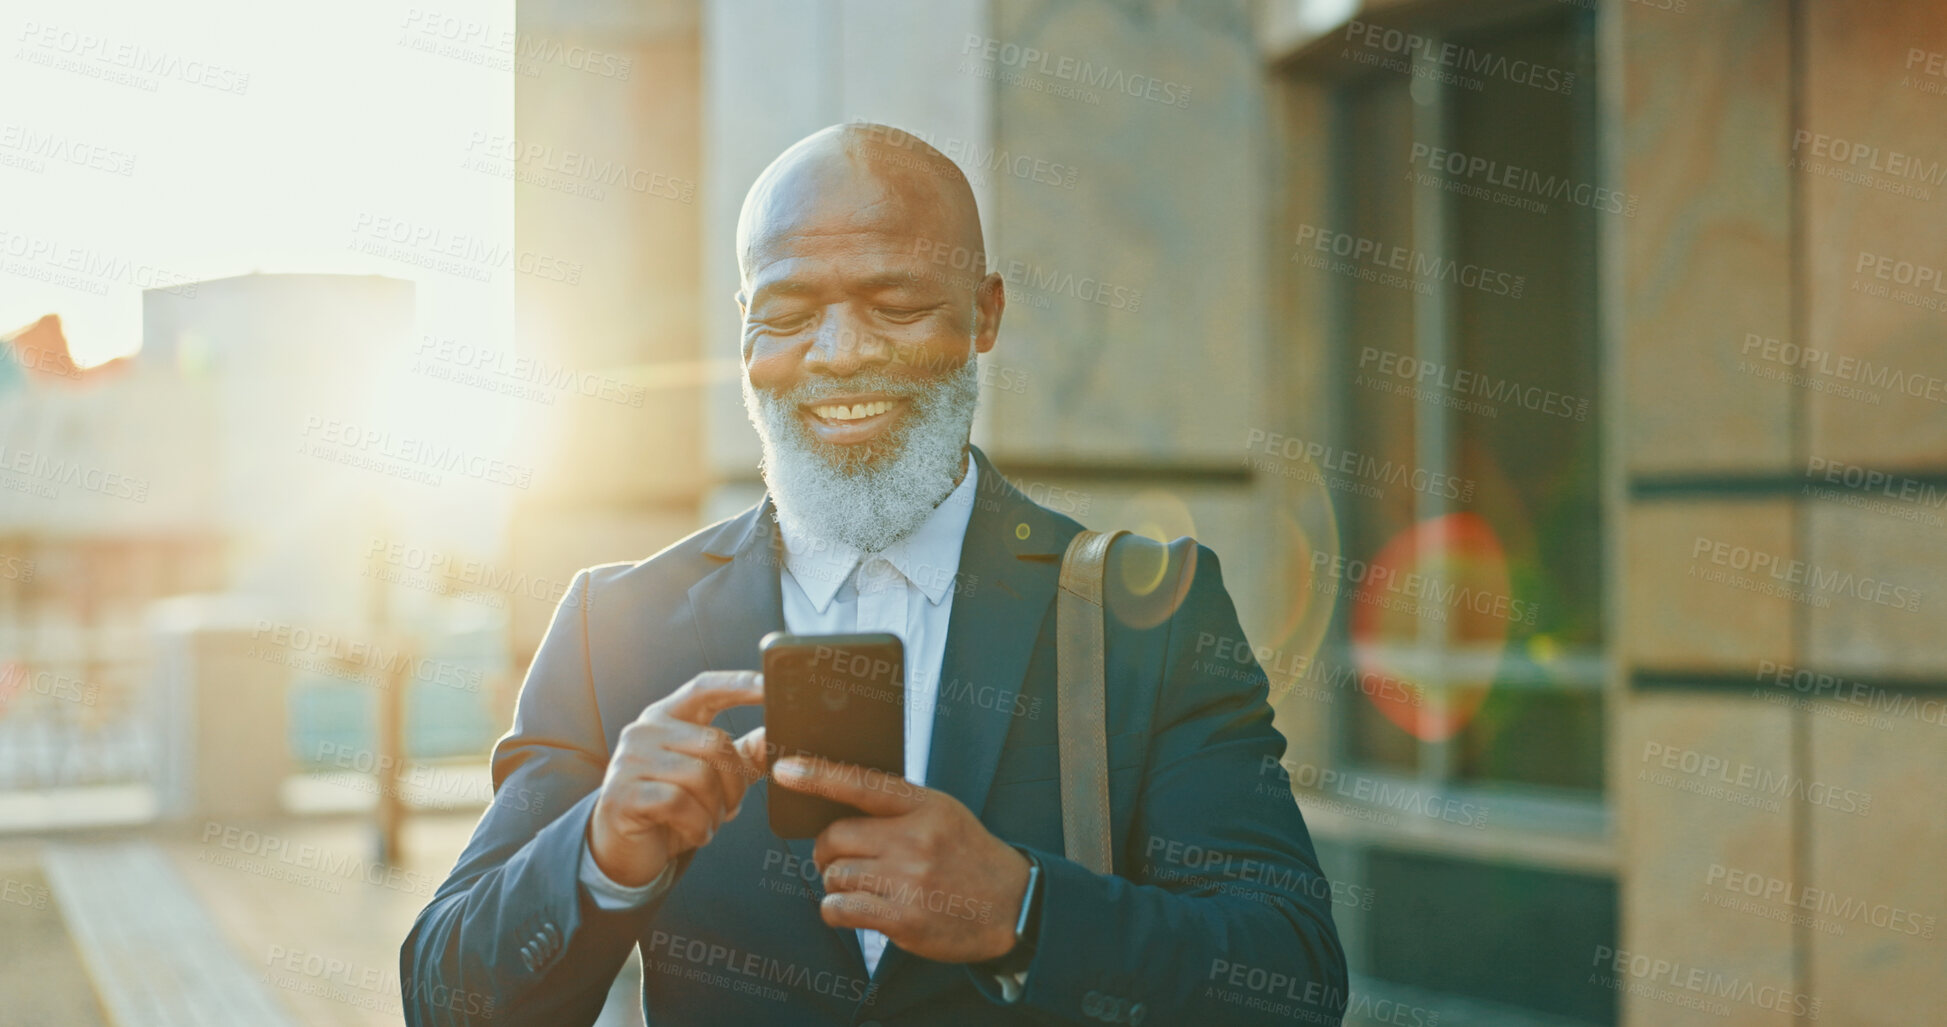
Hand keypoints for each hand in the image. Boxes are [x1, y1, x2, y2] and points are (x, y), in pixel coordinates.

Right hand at [589, 671, 768, 886]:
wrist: (625, 851)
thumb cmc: (672, 809)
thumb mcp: (712, 778)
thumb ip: (742, 755)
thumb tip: (773, 735)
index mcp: (667, 717)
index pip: (704, 688)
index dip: (738, 684)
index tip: (769, 685)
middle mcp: (645, 731)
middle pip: (715, 743)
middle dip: (735, 783)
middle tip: (730, 808)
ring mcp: (630, 761)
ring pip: (701, 776)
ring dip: (716, 810)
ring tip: (707, 822)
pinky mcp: (622, 794)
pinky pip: (679, 804)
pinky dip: (698, 826)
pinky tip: (695, 833)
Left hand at [772, 756, 1029, 963]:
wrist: (1012, 905)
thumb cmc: (968, 855)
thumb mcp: (943, 813)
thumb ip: (897, 806)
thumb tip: (837, 804)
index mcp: (924, 805)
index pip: (861, 783)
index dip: (817, 775)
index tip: (785, 770)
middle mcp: (914, 839)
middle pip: (835, 837)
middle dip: (826, 850)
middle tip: (837, 858)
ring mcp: (907, 880)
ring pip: (834, 874)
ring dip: (836, 882)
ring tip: (861, 886)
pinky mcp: (902, 918)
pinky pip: (839, 908)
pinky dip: (836, 909)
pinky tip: (853, 908)